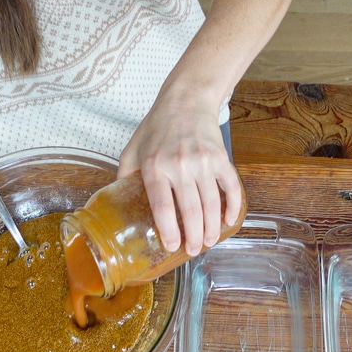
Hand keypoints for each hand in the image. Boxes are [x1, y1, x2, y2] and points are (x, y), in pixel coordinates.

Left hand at [118, 98, 241, 256]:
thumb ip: (124, 176)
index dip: (169, 231)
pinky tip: (228, 221)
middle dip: (194, 237)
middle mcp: (179, 165)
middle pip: (190, 211)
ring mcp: (203, 162)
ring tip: (208, 242)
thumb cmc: (156, 126)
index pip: (163, 207)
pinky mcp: (220, 158)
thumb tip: (118, 204)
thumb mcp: (132, 149)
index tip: (172, 247)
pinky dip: (233, 207)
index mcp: (154, 167)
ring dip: (212, 228)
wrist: (185, 100)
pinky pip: (231, 187)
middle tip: (193, 251)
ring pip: (211, 204)